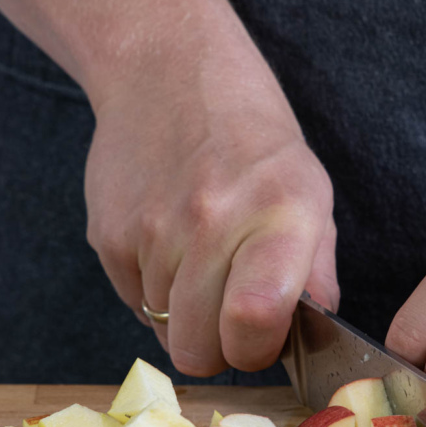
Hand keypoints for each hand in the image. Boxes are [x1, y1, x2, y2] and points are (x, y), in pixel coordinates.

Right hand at [84, 58, 336, 376]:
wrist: (169, 75)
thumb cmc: (255, 146)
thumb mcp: (312, 197)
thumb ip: (318, 275)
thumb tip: (313, 341)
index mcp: (277, 217)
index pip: (253, 320)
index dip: (257, 351)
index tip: (263, 339)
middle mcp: (210, 223)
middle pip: (199, 351)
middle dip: (219, 348)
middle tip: (233, 314)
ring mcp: (152, 232)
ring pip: (165, 332)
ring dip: (186, 316)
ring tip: (204, 263)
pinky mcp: (107, 236)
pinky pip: (133, 303)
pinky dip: (154, 291)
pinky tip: (172, 246)